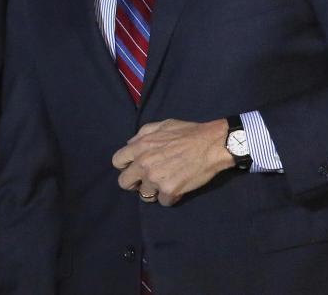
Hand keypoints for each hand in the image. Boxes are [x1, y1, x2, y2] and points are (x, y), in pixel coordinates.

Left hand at [112, 118, 232, 205]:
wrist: (211, 145)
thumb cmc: (187, 132)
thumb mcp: (162, 125)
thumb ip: (142, 134)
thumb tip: (130, 144)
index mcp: (140, 146)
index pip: (117, 162)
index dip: (125, 166)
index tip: (134, 168)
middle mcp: (144, 164)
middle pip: (124, 183)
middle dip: (134, 183)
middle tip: (147, 181)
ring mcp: (156, 179)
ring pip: (144, 195)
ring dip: (153, 191)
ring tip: (165, 183)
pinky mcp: (169, 191)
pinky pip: (163, 201)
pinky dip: (170, 196)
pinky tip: (178, 187)